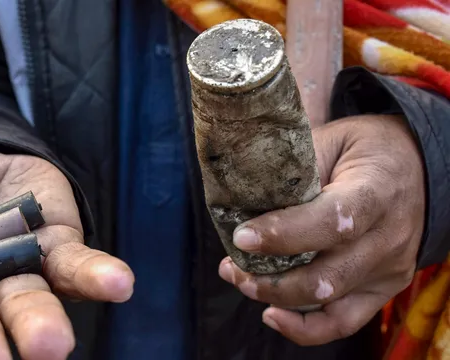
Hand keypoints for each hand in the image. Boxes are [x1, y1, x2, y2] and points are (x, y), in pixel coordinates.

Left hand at [218, 114, 424, 345]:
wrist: (415, 168)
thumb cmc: (363, 150)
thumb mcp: (330, 141)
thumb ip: (295, 172)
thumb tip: (243, 203)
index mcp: (376, 191)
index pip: (330, 222)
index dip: (282, 234)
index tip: (241, 238)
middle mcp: (388, 237)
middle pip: (326, 275)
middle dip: (269, 279)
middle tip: (232, 267)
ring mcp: (388, 268)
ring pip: (329, 301)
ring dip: (277, 297)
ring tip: (242, 281)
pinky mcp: (383, 288)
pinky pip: (344, 322)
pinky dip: (305, 328)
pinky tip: (272, 315)